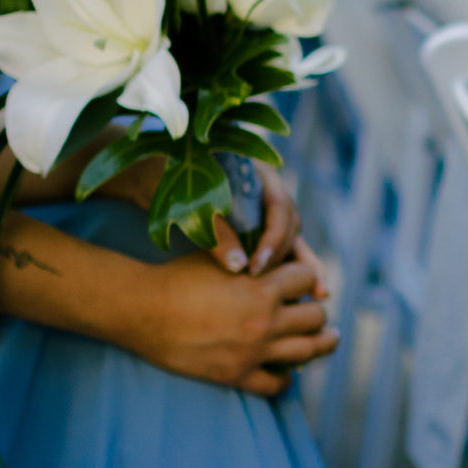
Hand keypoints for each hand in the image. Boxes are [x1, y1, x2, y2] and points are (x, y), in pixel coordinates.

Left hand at [102, 158, 307, 279]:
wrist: (148, 177)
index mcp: (257, 174)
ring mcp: (266, 211)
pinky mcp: (258, 229)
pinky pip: (282, 248)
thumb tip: (238, 267)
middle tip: (282, 287)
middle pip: (291, 225)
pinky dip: (294, 269)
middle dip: (293, 257)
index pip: (279, 207)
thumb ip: (216, 232)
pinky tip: (310, 292)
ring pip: (292, 239)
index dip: (273, 239)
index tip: (257, 266)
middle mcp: (268, 191)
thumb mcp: (190, 205)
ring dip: (304, 266)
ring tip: (319, 294)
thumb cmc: (166, 181)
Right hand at [123, 245, 338, 395]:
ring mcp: (253, 351)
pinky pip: (275, 384)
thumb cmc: (176, 277)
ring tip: (328, 339)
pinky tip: (286, 372)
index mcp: (262, 288)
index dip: (305, 277)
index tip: (303, 282)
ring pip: (308, 350)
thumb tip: (278, 254)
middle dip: (315, 311)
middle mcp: (265, 321)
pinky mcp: (235, 375)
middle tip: (314, 313)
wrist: (140, 310)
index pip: (308, 279)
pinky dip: (285, 378)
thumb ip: (252, 259)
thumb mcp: (220, 258)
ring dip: (321, 343)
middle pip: (316, 317)